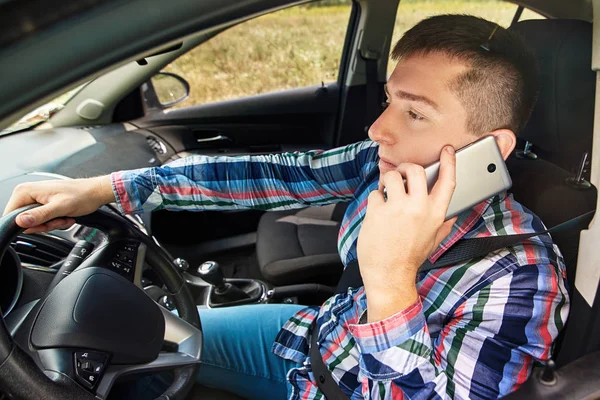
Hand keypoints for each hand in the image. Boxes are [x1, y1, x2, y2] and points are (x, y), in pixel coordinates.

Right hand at [2, 176, 115, 233]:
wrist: (95, 192)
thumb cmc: (82, 196)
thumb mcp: (60, 208)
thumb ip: (40, 215)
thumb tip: (20, 221)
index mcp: (26, 190)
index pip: (11, 215)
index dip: (28, 225)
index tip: (45, 224)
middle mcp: (28, 193)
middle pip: (25, 221)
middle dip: (44, 224)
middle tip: (59, 219)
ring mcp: (36, 198)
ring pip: (36, 222)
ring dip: (52, 224)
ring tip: (64, 216)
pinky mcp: (44, 203)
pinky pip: (44, 219)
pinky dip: (56, 221)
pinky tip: (65, 216)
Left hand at [357, 146, 456, 321]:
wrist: (389, 275)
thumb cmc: (410, 259)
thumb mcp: (433, 241)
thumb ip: (443, 225)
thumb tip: (452, 215)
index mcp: (435, 214)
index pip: (447, 182)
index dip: (449, 162)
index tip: (447, 150)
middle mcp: (418, 208)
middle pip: (416, 170)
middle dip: (407, 168)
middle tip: (401, 175)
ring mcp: (397, 208)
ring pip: (392, 176)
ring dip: (387, 181)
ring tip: (386, 192)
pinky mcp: (377, 211)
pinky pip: (375, 192)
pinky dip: (375, 197)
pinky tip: (377, 210)